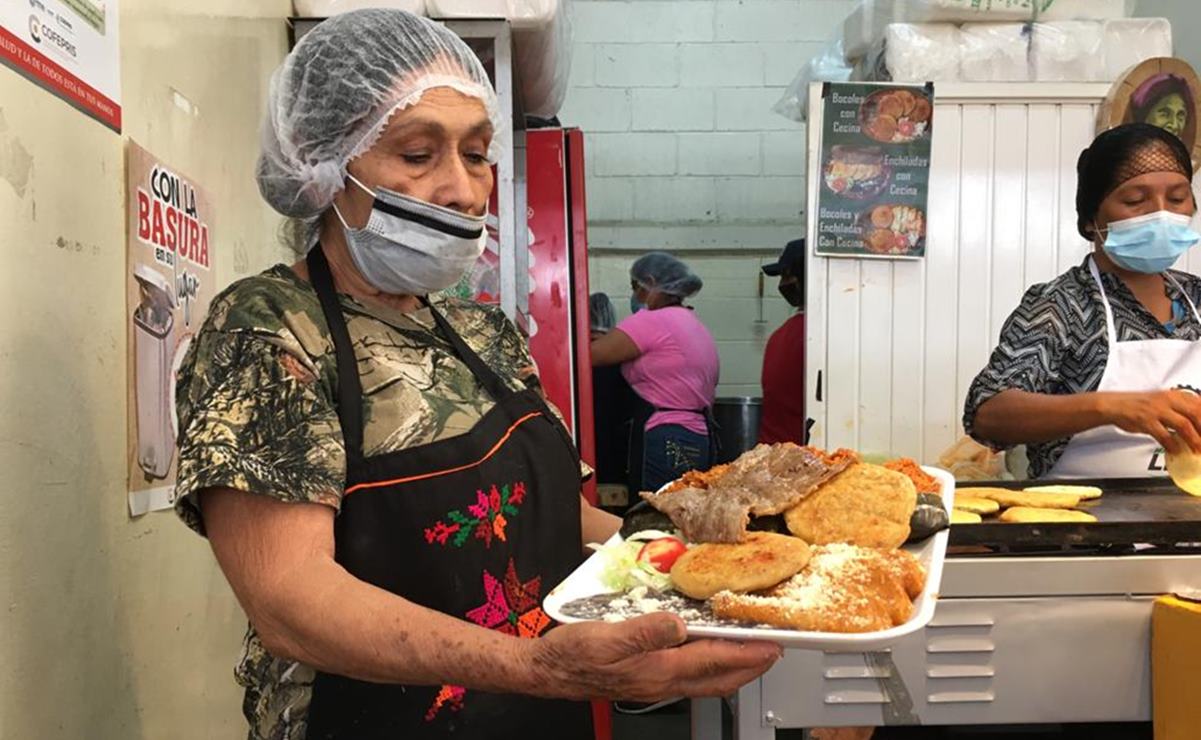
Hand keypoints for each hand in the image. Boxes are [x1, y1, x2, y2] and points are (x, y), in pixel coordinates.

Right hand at [524, 613, 781, 701]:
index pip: (715, 661)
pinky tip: (708, 654)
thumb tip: (677, 624)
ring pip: (708, 681)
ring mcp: (656, 683)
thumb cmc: (572, 654)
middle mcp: (663, 680)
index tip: (773, 645)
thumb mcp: (606, 636)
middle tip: (773, 651)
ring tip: (750, 654)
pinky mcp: (648, 679)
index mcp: (659, 669)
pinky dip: (711, 667)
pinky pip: (692, 677)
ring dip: (734, 669)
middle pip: (720, 679)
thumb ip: (644, 631)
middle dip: (750, 666)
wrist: (547, 671)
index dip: (748, 654)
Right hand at [1099, 389, 1200, 453]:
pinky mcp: (1146, 421)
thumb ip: (1181, 410)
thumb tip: (1197, 423)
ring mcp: (1156, 410)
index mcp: (1174, 395)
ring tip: (1197, 450)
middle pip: (1196, 414)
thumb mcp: (1163, 402)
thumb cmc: (1139, 405)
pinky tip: (1176, 451)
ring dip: (1194, 440)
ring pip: (1183, 425)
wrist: (1115, 405)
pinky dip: (1172, 445)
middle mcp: (1167, 400)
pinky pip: (1164, 435)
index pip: (1199, 405)